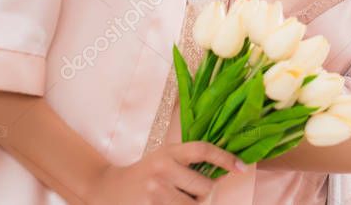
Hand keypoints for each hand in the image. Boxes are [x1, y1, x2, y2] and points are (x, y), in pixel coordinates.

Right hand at [85, 141, 245, 204]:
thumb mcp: (164, 158)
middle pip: (205, 187)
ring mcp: (155, 193)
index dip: (225, 158)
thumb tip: (227, 168)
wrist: (108, 189)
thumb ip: (188, 160)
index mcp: (168, 152)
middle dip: (203, 193)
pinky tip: (169, 203)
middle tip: (188, 191)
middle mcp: (162, 170)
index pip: (202, 150)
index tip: (242, 167)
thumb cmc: (145, 173)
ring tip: (175, 199)